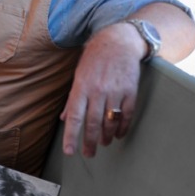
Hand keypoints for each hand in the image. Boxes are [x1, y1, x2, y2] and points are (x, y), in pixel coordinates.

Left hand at [60, 22, 146, 156]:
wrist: (118, 42)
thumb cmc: (95, 58)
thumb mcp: (78, 75)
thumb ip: (72, 98)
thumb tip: (64, 118)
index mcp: (81, 87)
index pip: (74, 117)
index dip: (71, 136)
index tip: (70, 152)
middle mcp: (97, 91)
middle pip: (93, 123)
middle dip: (90, 142)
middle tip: (89, 154)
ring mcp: (115, 91)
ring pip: (110, 122)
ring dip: (106, 136)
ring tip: (103, 143)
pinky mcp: (130, 91)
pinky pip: (127, 115)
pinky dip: (123, 128)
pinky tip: (119, 134)